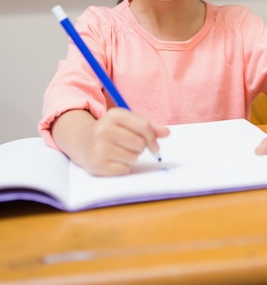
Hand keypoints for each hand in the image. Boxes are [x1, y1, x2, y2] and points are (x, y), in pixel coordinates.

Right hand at [52, 108, 169, 175]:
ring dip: (131, 158)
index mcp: (114, 115)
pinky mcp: (97, 164)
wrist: (82, 142)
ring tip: (119, 152)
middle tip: (128, 146)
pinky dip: (122, 167)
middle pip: (140, 144)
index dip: (153, 138)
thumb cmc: (111, 131)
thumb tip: (167, 133)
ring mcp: (99, 147)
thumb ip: (148, 126)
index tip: (155, 145)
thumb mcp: (127, 122)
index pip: (144, 127)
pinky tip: (113, 160)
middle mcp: (105, 129)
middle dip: (139, 147)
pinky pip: (124, 170)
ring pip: (133, 158)